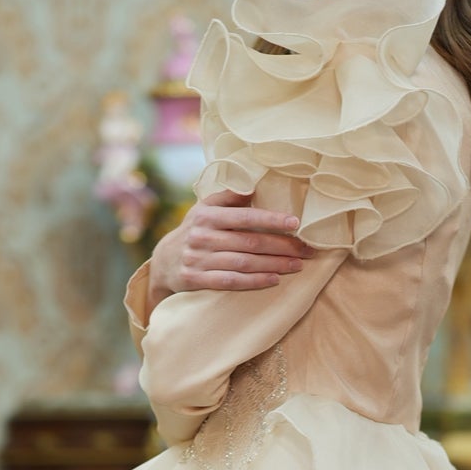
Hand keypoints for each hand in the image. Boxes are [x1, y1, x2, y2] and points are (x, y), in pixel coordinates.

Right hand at [150, 190, 310, 300]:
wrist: (163, 262)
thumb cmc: (194, 231)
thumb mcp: (203, 209)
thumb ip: (226, 198)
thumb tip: (253, 187)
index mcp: (207, 216)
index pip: (244, 217)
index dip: (271, 219)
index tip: (295, 223)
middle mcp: (202, 236)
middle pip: (249, 242)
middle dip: (281, 246)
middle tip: (307, 250)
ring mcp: (198, 259)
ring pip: (244, 263)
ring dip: (274, 264)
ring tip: (298, 265)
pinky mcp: (195, 280)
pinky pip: (230, 282)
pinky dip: (254, 282)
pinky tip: (275, 280)